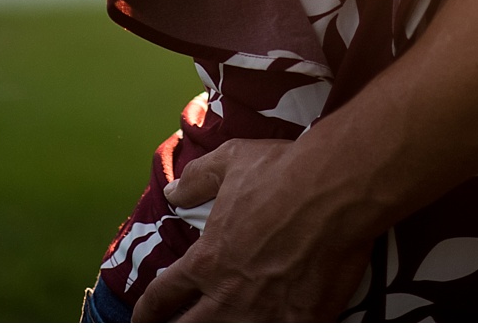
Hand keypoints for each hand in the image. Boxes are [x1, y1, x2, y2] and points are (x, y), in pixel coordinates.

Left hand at [131, 138, 371, 321]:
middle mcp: (227, 296)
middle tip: (167, 331)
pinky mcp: (298, 322)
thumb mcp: (231, 161)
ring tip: (209, 331)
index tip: (142, 318)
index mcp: (207, 261)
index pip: (163, 296)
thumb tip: (172, 191)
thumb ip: (198, 179)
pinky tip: (267, 328)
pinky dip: (266, 332)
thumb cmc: (282, 172)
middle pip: (187, 330)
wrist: (335, 190)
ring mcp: (262, 314)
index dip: (148, 310)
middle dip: (173, 331)